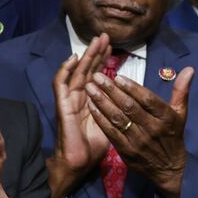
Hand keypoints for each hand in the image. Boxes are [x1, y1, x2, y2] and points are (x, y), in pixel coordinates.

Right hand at [49, 34, 112, 197]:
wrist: (79, 161)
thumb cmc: (95, 146)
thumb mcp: (115, 125)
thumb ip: (122, 111)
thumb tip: (138, 104)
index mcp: (93, 100)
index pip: (98, 75)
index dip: (104, 61)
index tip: (114, 48)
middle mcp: (81, 96)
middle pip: (88, 69)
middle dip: (96, 53)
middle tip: (105, 37)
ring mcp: (71, 99)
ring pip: (77, 71)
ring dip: (85, 56)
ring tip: (94, 42)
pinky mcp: (63, 104)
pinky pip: (60, 83)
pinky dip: (65, 69)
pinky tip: (73, 58)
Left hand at [86, 67, 192, 197]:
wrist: (169, 170)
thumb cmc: (173, 137)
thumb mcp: (181, 114)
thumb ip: (181, 90)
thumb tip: (189, 69)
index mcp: (166, 118)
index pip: (147, 100)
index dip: (132, 88)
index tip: (118, 77)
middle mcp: (152, 129)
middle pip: (129, 107)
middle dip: (111, 91)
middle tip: (97, 77)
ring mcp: (138, 141)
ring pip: (118, 118)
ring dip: (102, 102)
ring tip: (90, 88)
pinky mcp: (127, 151)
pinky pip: (111, 132)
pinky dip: (100, 118)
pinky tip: (92, 106)